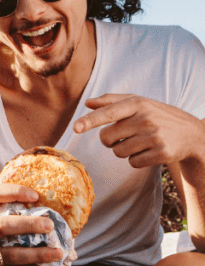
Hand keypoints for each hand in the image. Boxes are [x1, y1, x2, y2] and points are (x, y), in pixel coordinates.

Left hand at [74, 94, 204, 167]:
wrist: (190, 133)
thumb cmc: (156, 116)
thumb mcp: (138, 103)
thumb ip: (111, 101)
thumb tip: (87, 103)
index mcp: (137, 104)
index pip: (109, 112)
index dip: (90, 120)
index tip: (76, 127)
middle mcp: (146, 119)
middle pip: (107, 138)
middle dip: (110, 140)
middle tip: (125, 135)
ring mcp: (155, 137)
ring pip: (118, 152)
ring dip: (123, 151)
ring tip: (140, 142)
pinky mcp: (161, 153)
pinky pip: (133, 163)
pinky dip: (136, 160)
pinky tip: (148, 151)